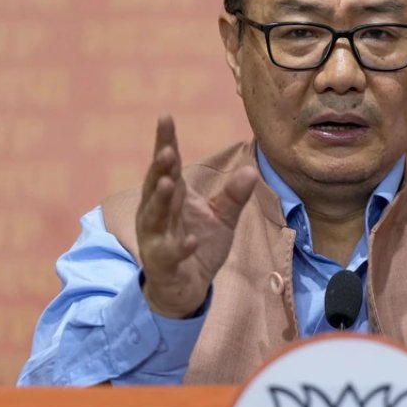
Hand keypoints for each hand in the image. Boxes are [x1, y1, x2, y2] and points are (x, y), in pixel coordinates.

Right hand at [136, 115, 258, 318]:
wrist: (186, 288)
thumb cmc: (199, 246)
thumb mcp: (222, 219)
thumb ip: (234, 196)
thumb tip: (251, 171)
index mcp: (173, 197)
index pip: (169, 165)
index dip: (166, 141)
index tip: (165, 117)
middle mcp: (158, 213)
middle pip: (157, 185)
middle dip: (159, 168)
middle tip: (166, 150)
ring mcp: (156, 238)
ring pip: (154, 216)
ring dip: (161, 200)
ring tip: (169, 182)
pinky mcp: (163, 263)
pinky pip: (170, 253)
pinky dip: (181, 246)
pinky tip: (192, 240)